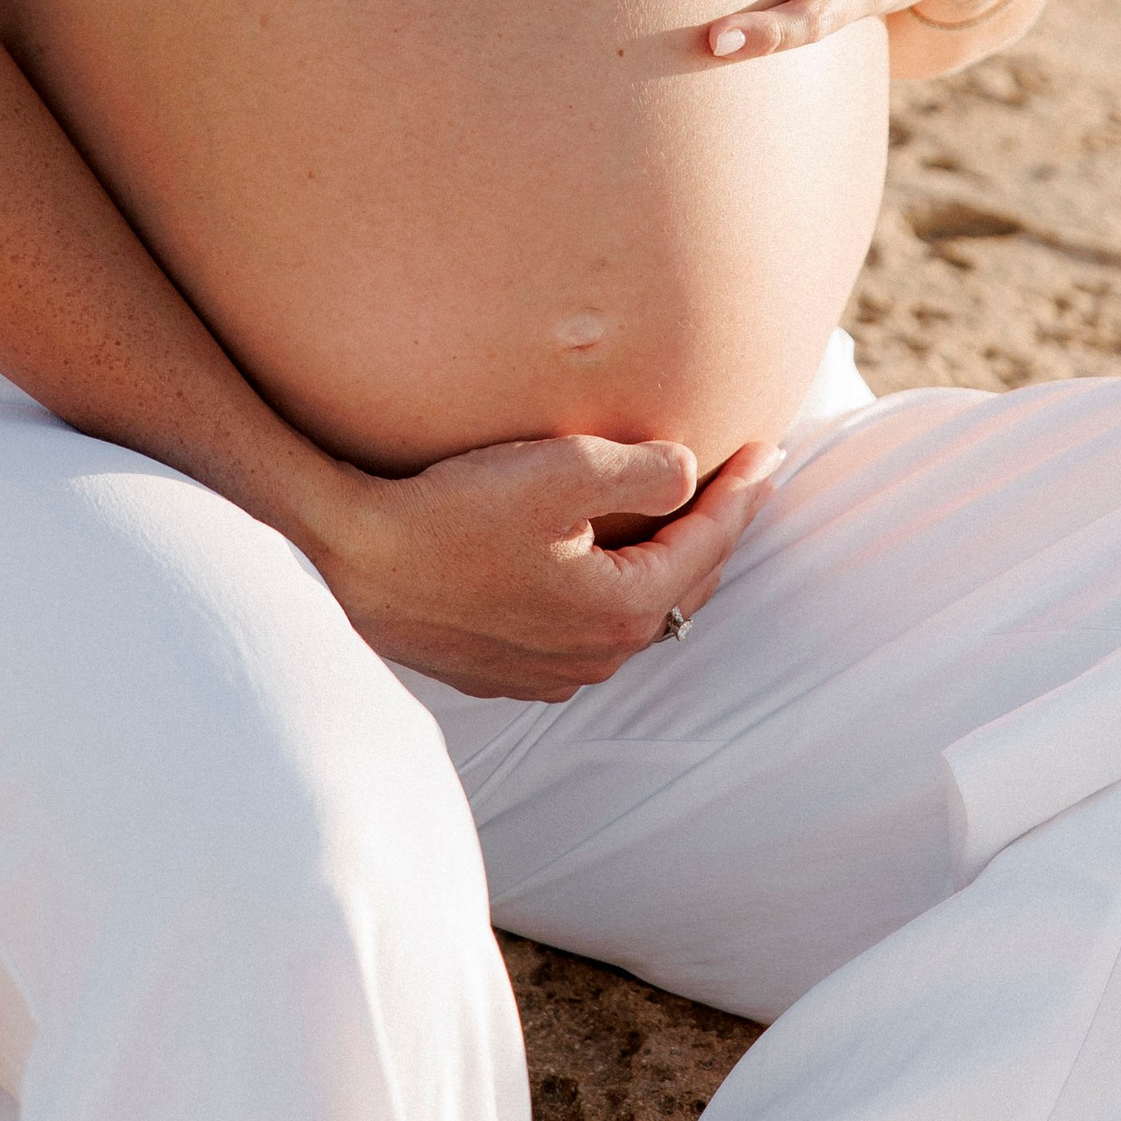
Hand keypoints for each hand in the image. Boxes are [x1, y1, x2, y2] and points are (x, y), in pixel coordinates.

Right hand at [310, 426, 784, 700]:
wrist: (352, 557)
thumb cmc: (451, 510)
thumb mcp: (561, 469)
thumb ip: (645, 471)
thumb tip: (688, 472)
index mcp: (620, 610)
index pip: (706, 545)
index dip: (742, 494)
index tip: (768, 450)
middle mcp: (592, 656)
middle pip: (678, 586)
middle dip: (712, 531)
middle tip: (739, 481)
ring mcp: (544, 670)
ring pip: (631, 611)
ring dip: (660, 563)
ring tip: (677, 516)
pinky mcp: (502, 667)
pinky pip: (581, 626)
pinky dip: (607, 588)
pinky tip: (597, 559)